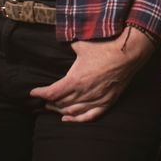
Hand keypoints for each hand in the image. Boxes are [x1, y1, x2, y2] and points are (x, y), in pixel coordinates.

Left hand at [30, 27, 155, 122]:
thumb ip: (68, 46)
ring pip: (72, 111)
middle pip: (60, 103)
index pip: (52, 92)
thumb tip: (58, 41)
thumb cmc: (104, 48)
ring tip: (53, 107)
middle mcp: (83, 93)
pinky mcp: (106, 103)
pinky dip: (76, 120)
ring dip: (60, 110)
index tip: (33, 92)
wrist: (127, 54)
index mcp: (75, 79)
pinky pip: (88, 117)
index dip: (40, 93)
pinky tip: (67, 119)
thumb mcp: (81, 45)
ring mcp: (95, 99)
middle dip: (49, 102)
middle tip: (44, 99)